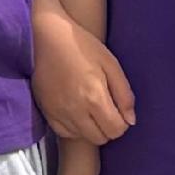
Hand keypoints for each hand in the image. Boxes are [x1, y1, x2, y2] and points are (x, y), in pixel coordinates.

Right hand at [31, 11, 134, 146]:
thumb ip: (124, 94)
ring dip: (91, 128)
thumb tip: (130, 120)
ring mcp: (59, 113)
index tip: (119, 110)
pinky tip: (75, 111)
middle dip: (108, 127)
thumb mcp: (110, 63)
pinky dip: (74, 127)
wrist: (44, 37)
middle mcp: (76, 110)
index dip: (122, 122)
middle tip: (106, 108)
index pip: (116, 130)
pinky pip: (65, 133)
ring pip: (83, 137)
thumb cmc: (80, 45)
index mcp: (94, 97)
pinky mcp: (46, 112)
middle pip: (101, 138)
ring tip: (89, 107)